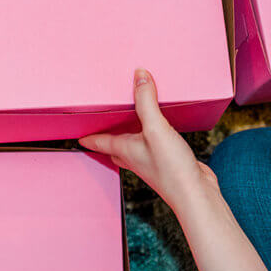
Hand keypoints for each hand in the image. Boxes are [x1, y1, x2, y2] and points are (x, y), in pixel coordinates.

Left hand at [79, 68, 218, 210]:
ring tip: (127, 120)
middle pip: (113, 146)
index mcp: (124, 149)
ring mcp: (150, 161)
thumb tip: (139, 75)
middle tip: (100, 123)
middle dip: (105, 135)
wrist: (195, 194)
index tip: (75, 131)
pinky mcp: (167, 161)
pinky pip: (152, 146)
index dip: (86, 135)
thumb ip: (146, 101)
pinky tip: (159, 130)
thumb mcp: (156, 128)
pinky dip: (150, 136)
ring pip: (132, 146)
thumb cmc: (171, 169)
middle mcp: (134, 156)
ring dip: (127, 135)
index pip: (98, 141)